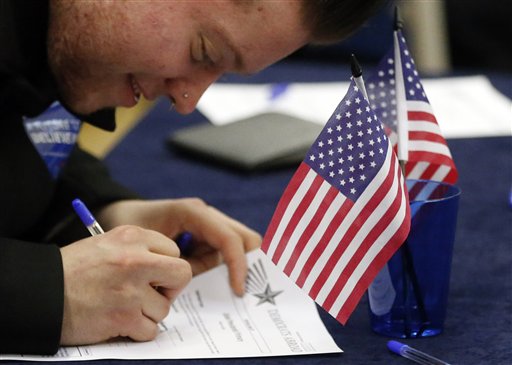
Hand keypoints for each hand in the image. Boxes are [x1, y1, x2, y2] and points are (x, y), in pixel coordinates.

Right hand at [60, 225, 191, 344]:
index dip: (166, 265)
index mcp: (132, 236)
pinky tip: (120, 322)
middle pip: (182, 274)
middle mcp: (135, 260)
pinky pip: (150, 329)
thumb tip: (167, 266)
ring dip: (149, 313)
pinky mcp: (123, 317)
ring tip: (125, 307)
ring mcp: (131, 290)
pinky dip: (138, 331)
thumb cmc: (74, 269)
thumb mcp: (107, 243)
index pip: (173, 251)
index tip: (155, 274)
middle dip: (172, 288)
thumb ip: (139, 250)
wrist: (42, 292)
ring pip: (164, 308)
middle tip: (155, 293)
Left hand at [97, 198, 261, 295]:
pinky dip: (227, 270)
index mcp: (193, 212)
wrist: (115, 215)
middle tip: (248, 293)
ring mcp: (208, 225)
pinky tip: (224, 287)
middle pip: (245, 238)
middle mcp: (206, 215)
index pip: (229, 238)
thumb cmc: (127, 227)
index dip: (238, 264)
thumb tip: (206, 290)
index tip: (238, 291)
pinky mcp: (205, 237)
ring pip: (240, 246)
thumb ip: (177, 267)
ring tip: (237, 294)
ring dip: (240, 268)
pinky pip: (224, 253)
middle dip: (250, 264)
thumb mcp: (148, 249)